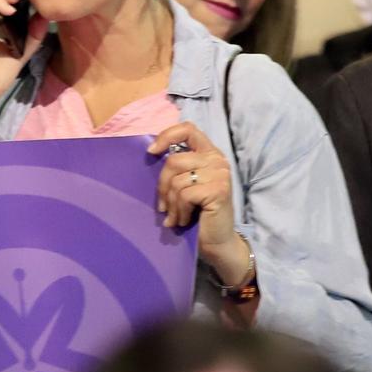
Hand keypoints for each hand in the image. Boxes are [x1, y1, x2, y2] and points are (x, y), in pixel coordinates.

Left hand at [147, 122, 248, 282]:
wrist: (218, 242)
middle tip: (163, 206)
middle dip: (162, 186)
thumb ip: (178, 168)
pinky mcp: (218, 190)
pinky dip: (179, 211)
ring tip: (175, 217)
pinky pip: (184, 195)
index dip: (167, 136)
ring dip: (171, 203)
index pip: (188, 129)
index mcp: (209, 153)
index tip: (151, 152)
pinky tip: (183, 220)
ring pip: (177, 180)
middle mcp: (217, 160)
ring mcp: (220, 174)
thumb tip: (151, 153)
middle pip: (174, 160)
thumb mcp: (187, 185)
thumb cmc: (199, 214)